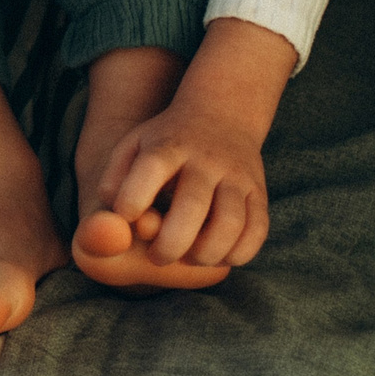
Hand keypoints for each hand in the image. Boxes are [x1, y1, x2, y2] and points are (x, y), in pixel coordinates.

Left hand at [91, 18, 290, 267]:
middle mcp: (207, 160)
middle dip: (171, 243)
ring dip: (206, 253)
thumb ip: (116, 177)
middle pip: (193, 204)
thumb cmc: (165, 141)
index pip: (152, 167)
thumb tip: (116, 216)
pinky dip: (238, 253)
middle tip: (157, 257)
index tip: (126, 218)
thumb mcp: (133, 144)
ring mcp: (237, 176)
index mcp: (169, 145)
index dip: (134, 198)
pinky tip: (217, 256)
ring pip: (230, 223)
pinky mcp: (258, 193)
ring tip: (188, 258)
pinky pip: (257, 230)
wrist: (221, 117)